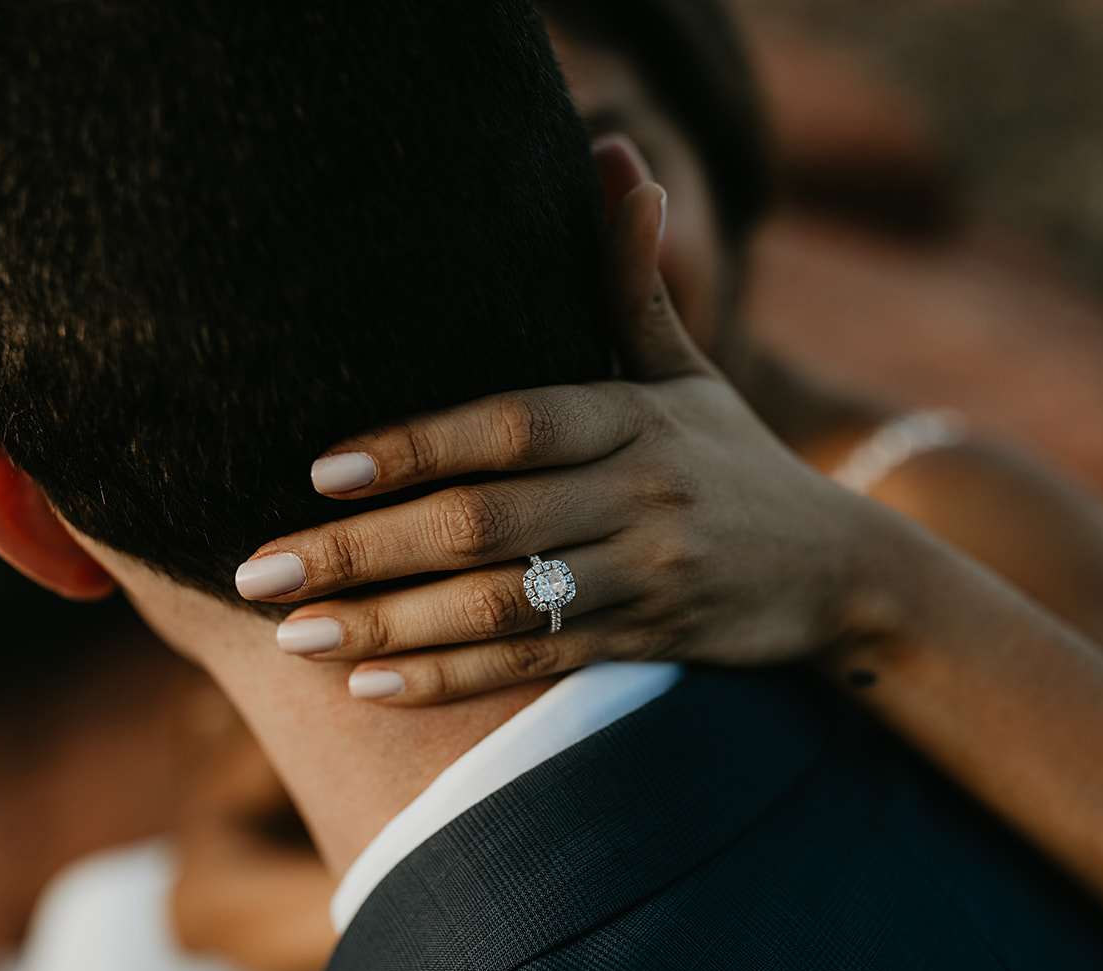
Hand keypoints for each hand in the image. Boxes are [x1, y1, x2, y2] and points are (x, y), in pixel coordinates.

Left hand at [236, 167, 894, 703]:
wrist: (845, 573)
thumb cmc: (734, 463)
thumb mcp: (689, 373)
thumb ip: (632, 284)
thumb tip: (616, 156)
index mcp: (637, 418)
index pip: (514, 426)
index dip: (417, 444)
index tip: (320, 464)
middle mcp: (640, 496)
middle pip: (486, 523)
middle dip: (364, 550)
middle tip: (257, 568)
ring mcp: (648, 576)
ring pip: (502, 607)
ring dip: (390, 623)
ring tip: (292, 634)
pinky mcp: (652, 644)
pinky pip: (538, 667)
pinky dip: (452, 677)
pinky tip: (370, 681)